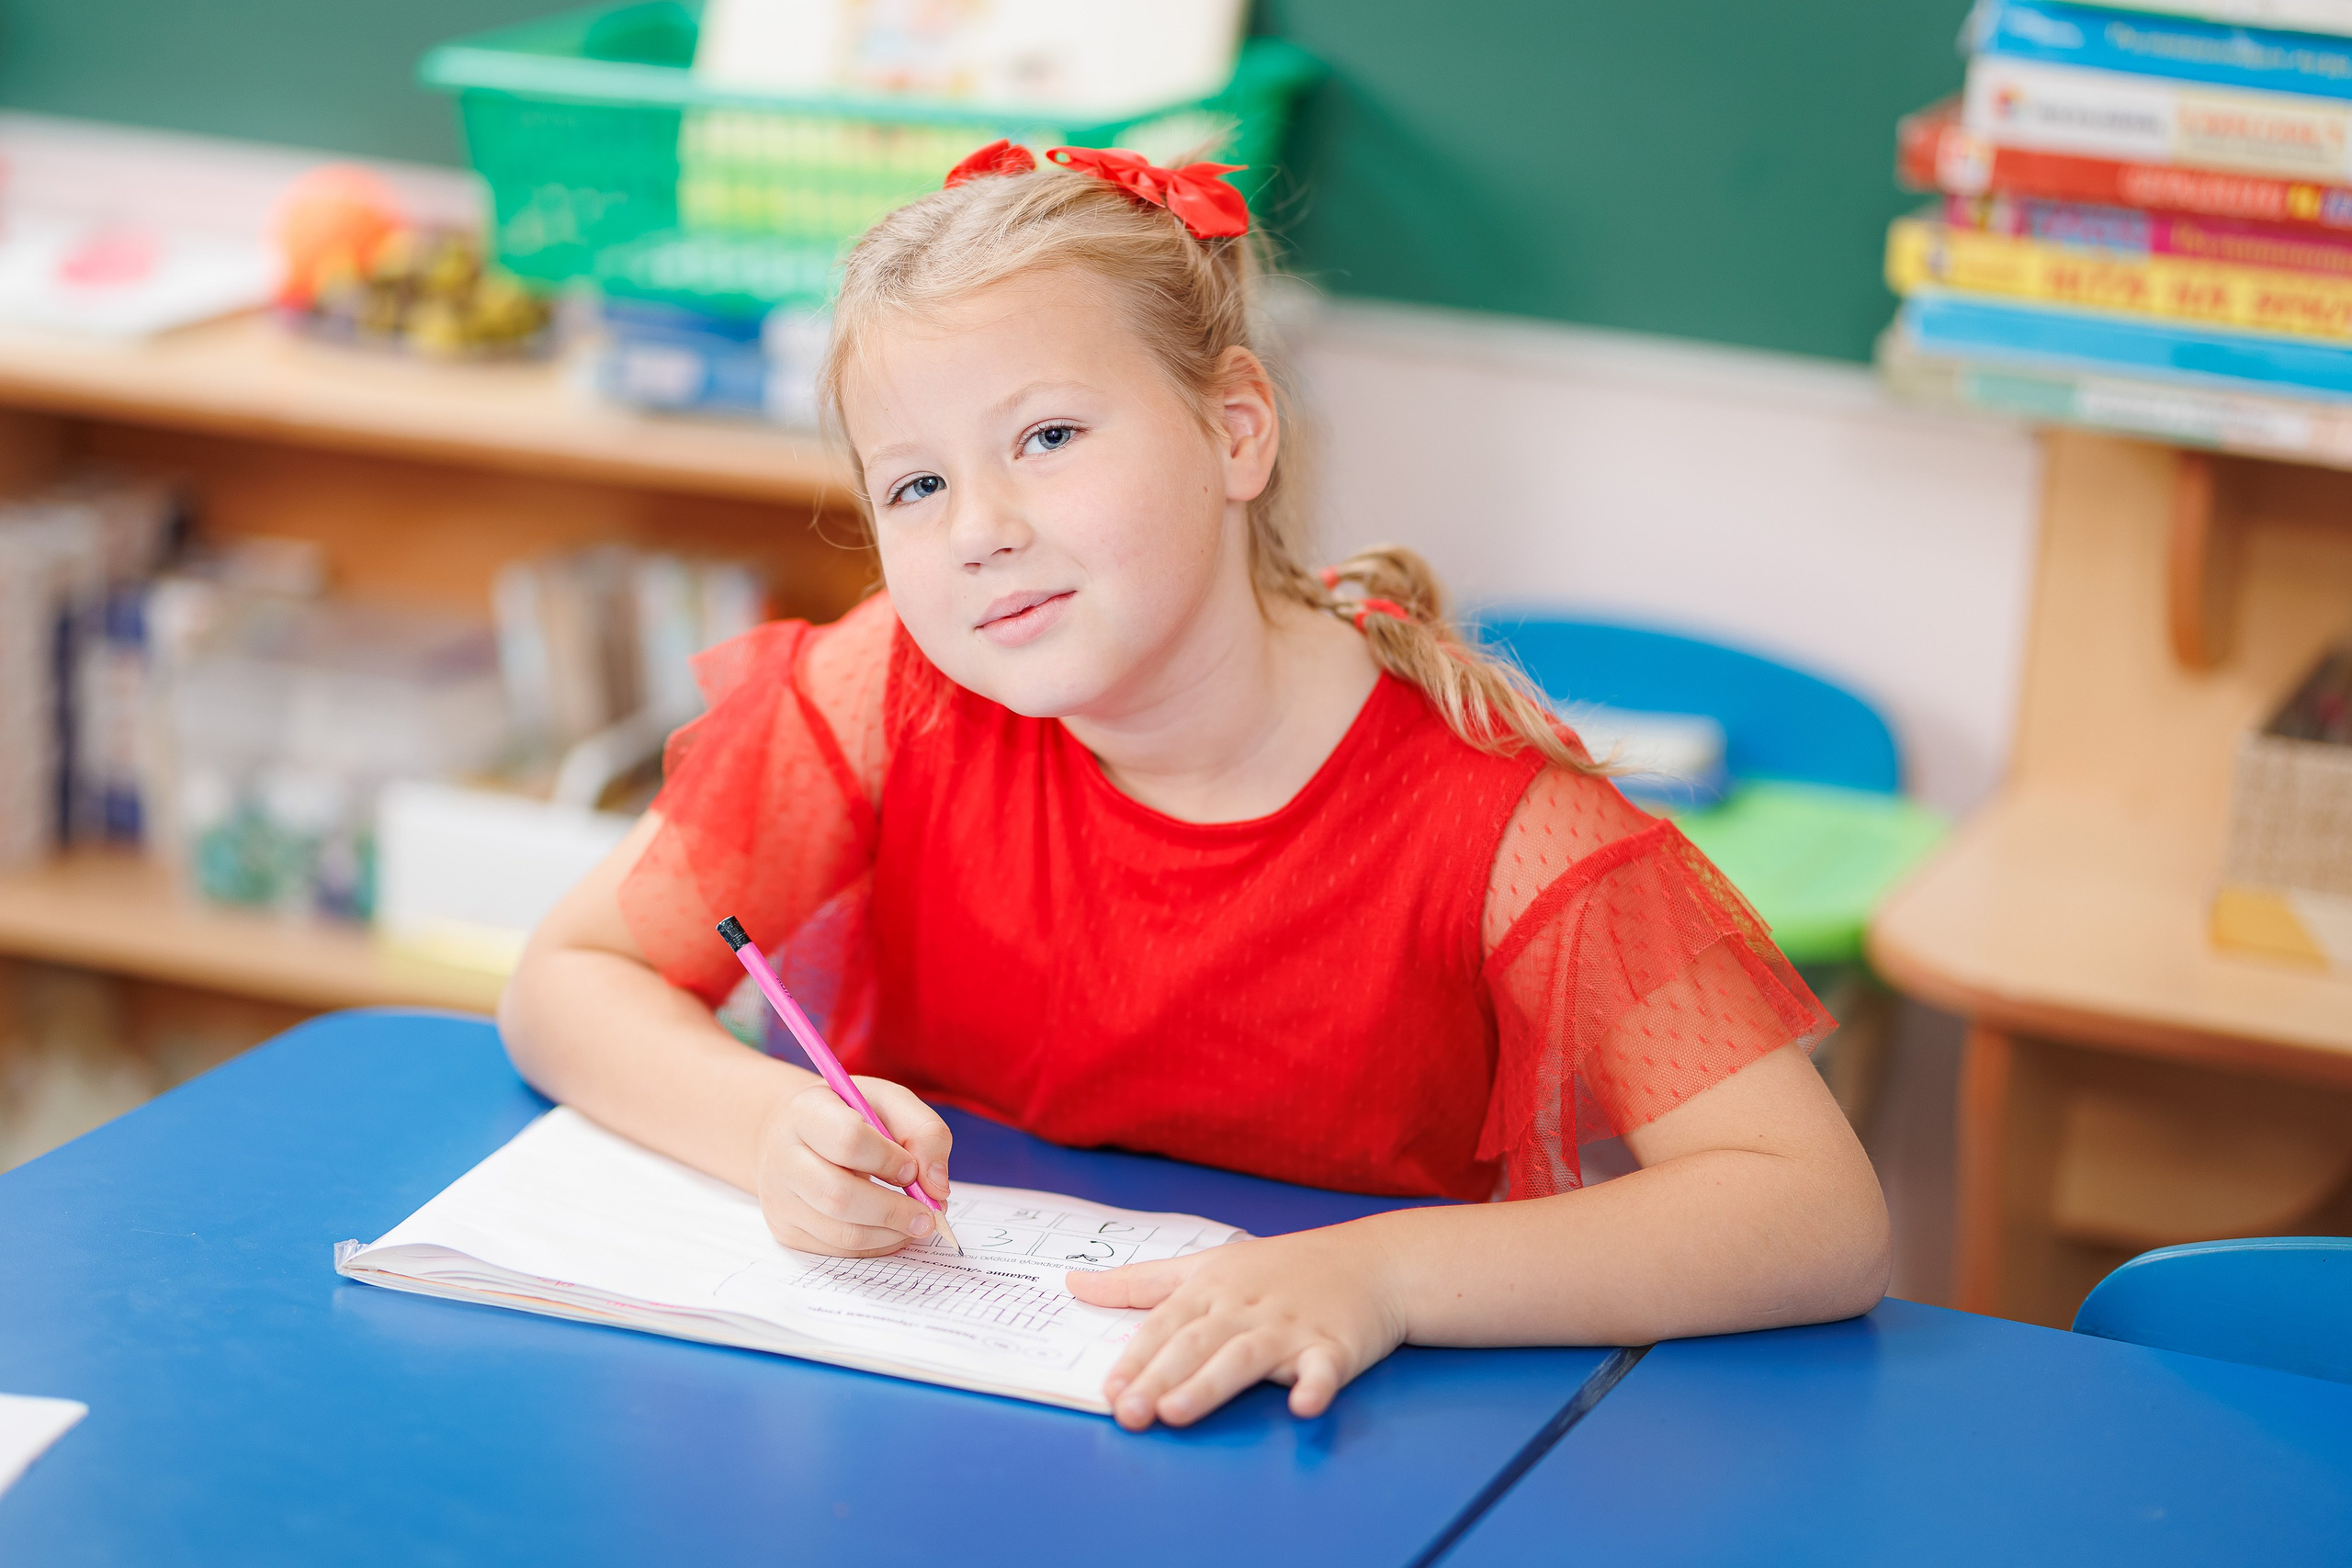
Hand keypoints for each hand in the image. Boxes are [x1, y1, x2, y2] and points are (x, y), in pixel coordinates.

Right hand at [753, 1075, 950, 1255]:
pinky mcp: (786, 1230)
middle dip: (894, 1210)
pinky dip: (875, 1246)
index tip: (911, 1169)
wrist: (794, 1133)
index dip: (887, 1159)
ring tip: (917, 1223)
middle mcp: (784, 1156)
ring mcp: (780, 1198)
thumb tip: (938, 1187)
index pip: (848, 1140)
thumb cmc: (850, 1115)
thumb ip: (925, 1133)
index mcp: (806, 1112)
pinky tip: (892, 1230)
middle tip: (929, 1215)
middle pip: (839, 1195)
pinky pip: (837, 1250)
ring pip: (840, 1231)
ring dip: (890, 1233)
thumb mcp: (890, 1103)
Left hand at [1067, 1225, 1406, 1430]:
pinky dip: (1315, 1386)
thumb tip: (1072, 1283)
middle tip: (1130, 1414)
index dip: (1136, 1359)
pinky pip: (1324, 1369)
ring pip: (1245, 1356)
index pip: (1165, 1325)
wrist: (1370, 1263)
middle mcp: (1246, 1307)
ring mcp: (1290, 1327)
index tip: (1109, 1391)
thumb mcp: (1205, 1265)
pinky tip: (1303, 1405)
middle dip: (1159, 1378)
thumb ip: (1139, 1282)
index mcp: (1212, 1288)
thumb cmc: (1280, 1269)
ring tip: (1178, 1413)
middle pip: (1196, 1343)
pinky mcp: (1335, 1346)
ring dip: (1212, 1384)